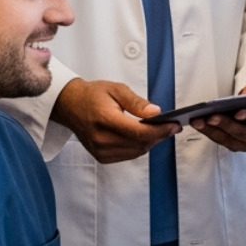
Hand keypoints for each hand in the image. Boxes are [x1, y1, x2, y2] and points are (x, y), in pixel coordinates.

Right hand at [52, 78, 177, 163]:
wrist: (71, 105)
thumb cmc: (93, 95)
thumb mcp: (116, 89)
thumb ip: (136, 102)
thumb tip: (155, 112)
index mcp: (104, 119)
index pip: (137, 132)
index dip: (159, 131)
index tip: (174, 125)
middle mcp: (101, 138)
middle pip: (139, 144)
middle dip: (159, 136)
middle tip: (171, 126)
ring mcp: (100, 150)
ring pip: (136, 152)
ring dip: (151, 142)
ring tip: (160, 130)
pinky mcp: (101, 156)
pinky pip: (128, 155)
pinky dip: (139, 147)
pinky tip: (144, 136)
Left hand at [192, 78, 245, 151]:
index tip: (238, 113)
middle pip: (244, 133)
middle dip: (226, 125)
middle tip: (211, 116)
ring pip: (230, 140)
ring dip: (212, 131)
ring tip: (198, 120)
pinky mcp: (236, 145)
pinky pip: (222, 141)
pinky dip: (209, 132)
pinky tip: (199, 123)